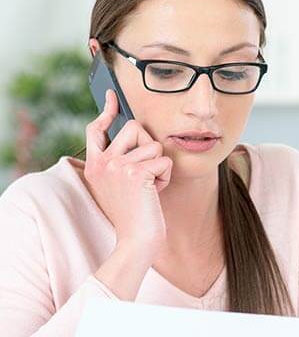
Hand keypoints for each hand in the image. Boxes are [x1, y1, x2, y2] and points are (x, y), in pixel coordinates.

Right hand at [83, 90, 171, 257]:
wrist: (137, 240)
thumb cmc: (134, 214)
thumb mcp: (119, 184)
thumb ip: (120, 160)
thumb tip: (135, 132)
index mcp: (94, 165)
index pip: (96, 129)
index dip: (107, 111)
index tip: (114, 96)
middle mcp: (102, 162)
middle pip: (134, 127)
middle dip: (148, 146)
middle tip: (146, 172)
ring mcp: (117, 166)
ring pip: (152, 144)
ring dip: (159, 165)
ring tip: (149, 187)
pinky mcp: (136, 172)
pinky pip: (164, 160)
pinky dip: (166, 177)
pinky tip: (155, 193)